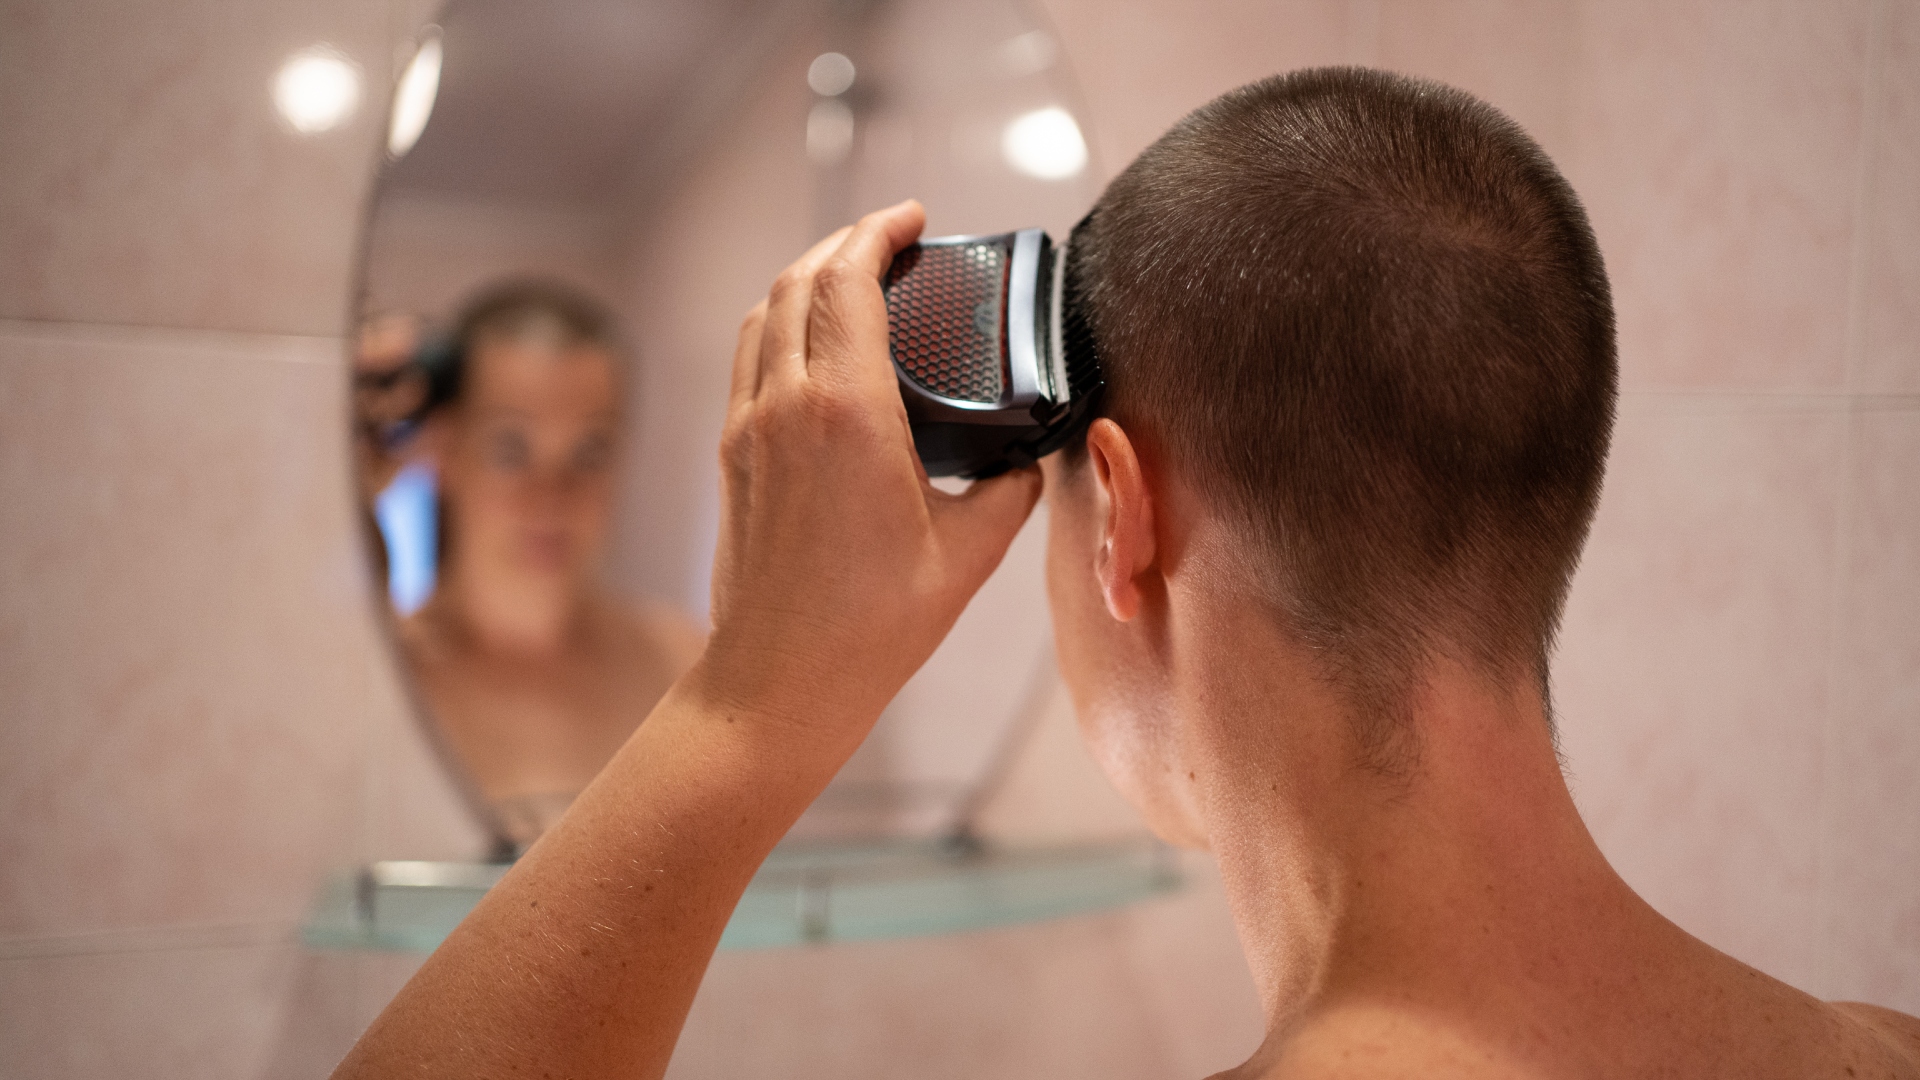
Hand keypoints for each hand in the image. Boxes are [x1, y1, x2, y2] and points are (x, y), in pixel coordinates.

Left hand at [695, 200, 1041, 754]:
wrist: (777, 683)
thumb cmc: (868, 627)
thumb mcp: (968, 555)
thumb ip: (1008, 494)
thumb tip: (1027, 466)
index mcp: (846, 411)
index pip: (849, 280)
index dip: (880, 233)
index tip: (913, 218)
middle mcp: (785, 404)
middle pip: (798, 280)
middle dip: (845, 242)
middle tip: (893, 239)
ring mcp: (747, 428)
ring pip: (762, 314)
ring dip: (804, 278)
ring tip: (852, 278)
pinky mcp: (730, 457)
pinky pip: (747, 359)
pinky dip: (777, 325)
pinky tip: (812, 346)